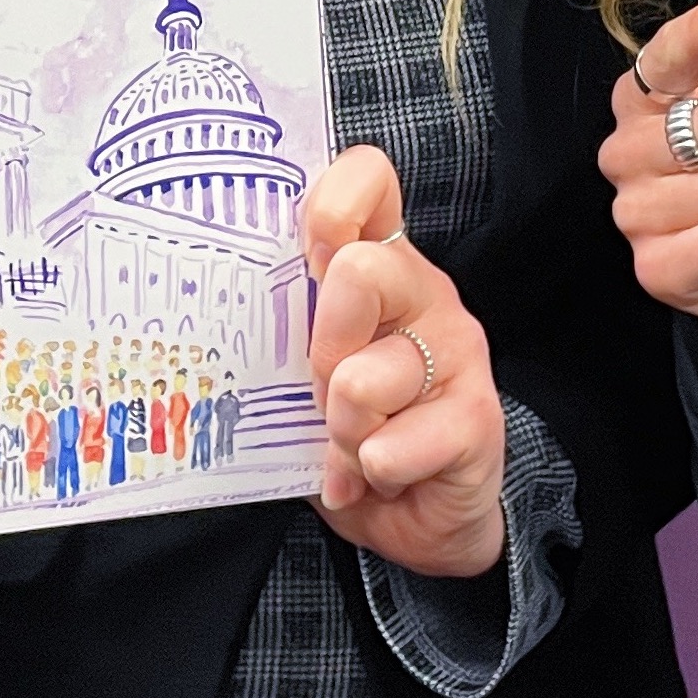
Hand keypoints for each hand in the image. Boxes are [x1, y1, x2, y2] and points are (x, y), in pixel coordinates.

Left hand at [300, 149, 505, 580]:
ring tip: (350, 446)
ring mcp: (457, 352)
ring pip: (365, 378)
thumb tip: (220, 304)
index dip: (331, 205)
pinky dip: (369, 470)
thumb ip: (280, 327)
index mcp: (377, 263)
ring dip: (340, 429)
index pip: (369, 180)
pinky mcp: (478, 418)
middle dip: (319, 348)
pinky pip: (394, 443)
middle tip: (318, 390)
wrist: (418, 517)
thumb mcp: (301, 369)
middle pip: (358, 271)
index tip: (307, 258)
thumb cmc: (351, 427)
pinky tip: (374, 476)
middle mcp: (423, 293)